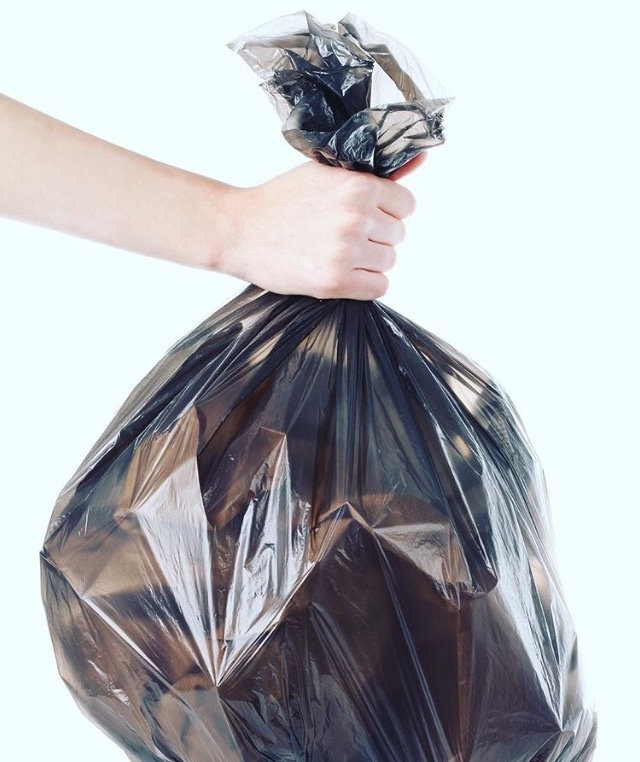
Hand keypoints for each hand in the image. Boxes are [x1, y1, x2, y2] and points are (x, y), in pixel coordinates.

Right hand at [217, 158, 423, 299]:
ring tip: (339, 253)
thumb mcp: (327, 173)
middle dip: (376, 237)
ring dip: (369, 261)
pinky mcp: (334, 282)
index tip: (366, 215)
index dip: (387, 211)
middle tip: (344, 235)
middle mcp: (356, 218)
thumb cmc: (282, 200)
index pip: (406, 205)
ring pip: (388, 262)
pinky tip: (342, 272)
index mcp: (358, 187)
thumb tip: (421, 159)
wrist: (239, 230)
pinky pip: (378, 287)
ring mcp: (346, 252)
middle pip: (397, 236)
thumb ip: (374, 173)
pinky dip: (364, 284)